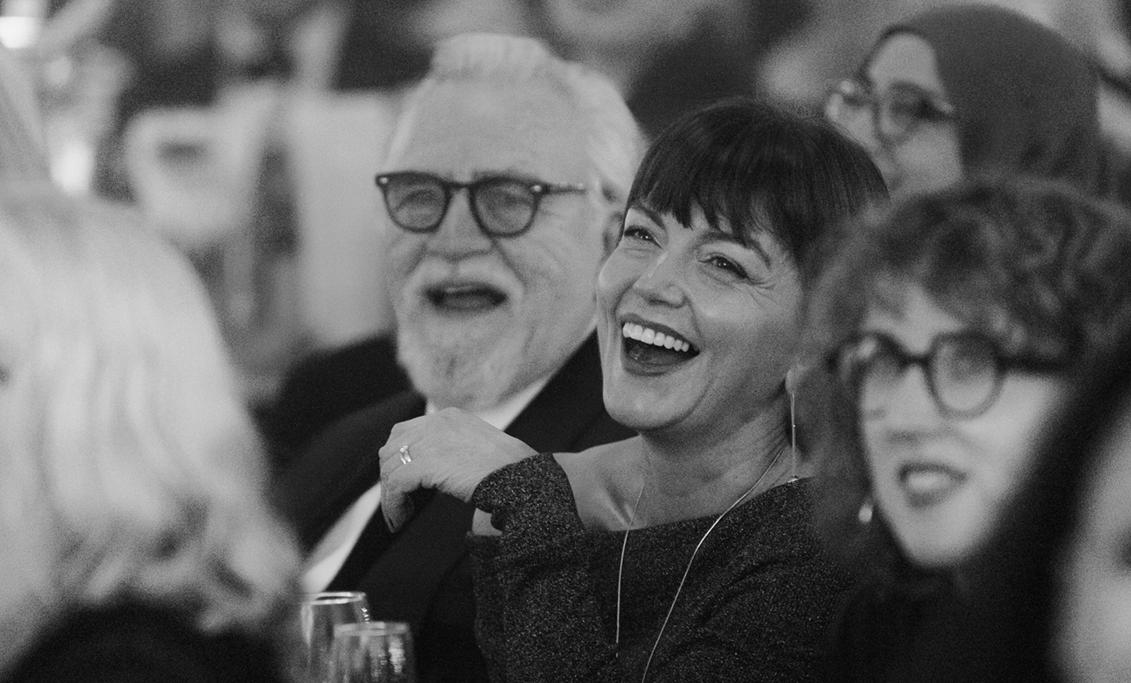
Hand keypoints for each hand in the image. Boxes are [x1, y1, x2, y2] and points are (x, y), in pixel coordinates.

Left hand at [378, 408, 536, 531]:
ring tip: (400, 514)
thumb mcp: (477, 449)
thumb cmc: (510, 470)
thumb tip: (432, 473)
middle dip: (390, 475)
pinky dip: (394, 504)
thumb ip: (452, 451)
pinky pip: (396, 484)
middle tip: (399, 500)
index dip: (399, 458)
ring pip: (390, 466)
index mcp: (449, 417)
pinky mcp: (426, 462)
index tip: (401, 482)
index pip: (407, 431)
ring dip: (391, 494)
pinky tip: (402, 517)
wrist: (521, 477)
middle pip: (393, 446)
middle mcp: (436, 423)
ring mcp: (430, 440)